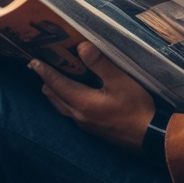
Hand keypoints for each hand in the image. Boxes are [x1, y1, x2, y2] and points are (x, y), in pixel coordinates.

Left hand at [29, 41, 154, 151]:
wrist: (151, 136)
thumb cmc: (137, 107)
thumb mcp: (121, 81)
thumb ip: (100, 63)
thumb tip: (81, 46)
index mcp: (82, 102)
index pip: (56, 83)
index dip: (44, 71)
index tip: (32, 61)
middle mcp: (78, 115)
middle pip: (53, 96)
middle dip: (46, 81)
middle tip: (43, 66)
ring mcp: (85, 125)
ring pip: (60, 106)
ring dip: (55, 92)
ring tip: (54, 79)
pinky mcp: (93, 129)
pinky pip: (70, 112)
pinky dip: (65, 100)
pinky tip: (73, 94)